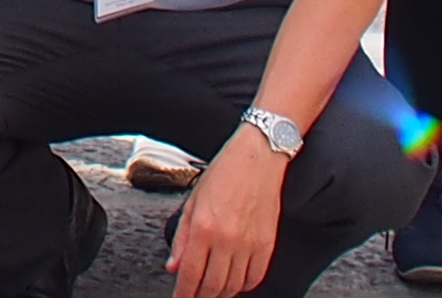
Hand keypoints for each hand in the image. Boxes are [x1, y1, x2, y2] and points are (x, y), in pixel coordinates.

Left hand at [168, 122, 287, 297]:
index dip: (183, 294)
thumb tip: (173, 267)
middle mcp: (227, 239)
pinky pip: (255, 278)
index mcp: (203, 227)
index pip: (190, 275)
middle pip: (212, 286)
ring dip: (220, 293)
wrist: (258, 157)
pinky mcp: (267, 244)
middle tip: (193, 297)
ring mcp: (249, 243)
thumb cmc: (224, 173)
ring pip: (233, 286)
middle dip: (200, 297)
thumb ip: (182, 238)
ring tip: (211, 290)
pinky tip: (234, 281)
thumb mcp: (193, 201)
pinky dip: (243, 286)